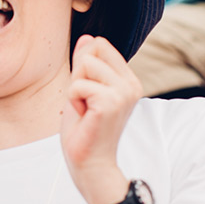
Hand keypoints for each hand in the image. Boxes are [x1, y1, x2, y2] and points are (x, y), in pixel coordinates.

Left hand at [60, 35, 140, 203]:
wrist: (92, 166)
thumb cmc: (85, 132)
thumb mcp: (82, 90)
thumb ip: (85, 65)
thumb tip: (87, 37)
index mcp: (128, 80)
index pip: (100, 44)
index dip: (83, 66)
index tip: (87, 94)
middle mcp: (131, 84)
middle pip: (91, 51)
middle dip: (78, 76)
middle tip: (85, 104)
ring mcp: (123, 92)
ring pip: (84, 65)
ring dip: (75, 90)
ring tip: (85, 111)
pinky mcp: (111, 102)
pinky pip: (77, 85)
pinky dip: (73, 101)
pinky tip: (85, 118)